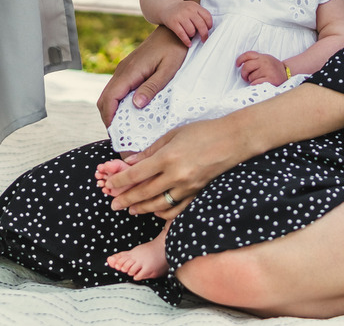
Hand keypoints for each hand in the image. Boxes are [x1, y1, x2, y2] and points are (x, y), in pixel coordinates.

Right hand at [96, 25, 187, 126]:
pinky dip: (117, 103)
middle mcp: (122, 70)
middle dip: (108, 118)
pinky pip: (117, 89)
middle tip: (120, 136)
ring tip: (124, 128)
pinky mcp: (129, 69)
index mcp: (130, 71)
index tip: (116, 134)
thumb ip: (152, 87)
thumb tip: (136, 104)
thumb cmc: (174, 48)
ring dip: (111, 111)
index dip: (109, 118)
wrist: (174, 30)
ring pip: (108, 94)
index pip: (110, 98)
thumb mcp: (168, 69)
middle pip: (104, 99)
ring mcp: (124, 69)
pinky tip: (129, 112)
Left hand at [104, 117, 249, 218]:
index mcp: (168, 157)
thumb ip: (151, 150)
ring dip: (141, 208)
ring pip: (158, 204)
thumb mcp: (173, 135)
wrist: (233, 140)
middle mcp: (176, 175)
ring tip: (130, 210)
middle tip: (114, 204)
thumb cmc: (203, 132)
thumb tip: (131, 162)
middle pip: (144, 192)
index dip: (120, 181)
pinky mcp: (197, 193)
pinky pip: (176, 209)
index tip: (110, 184)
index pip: (136, 174)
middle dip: (126, 199)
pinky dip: (163, 212)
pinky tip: (154, 210)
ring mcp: (188, 187)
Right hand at [160, 0, 212, 45]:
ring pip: (191, 31)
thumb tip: (208, 29)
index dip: (209, 25)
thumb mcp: (192, 8)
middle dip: (204, 34)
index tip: (208, 30)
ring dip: (193, 35)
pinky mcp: (173, 22)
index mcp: (195, 6)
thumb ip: (200, 15)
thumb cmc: (182, 10)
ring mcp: (180, 16)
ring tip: (191, 34)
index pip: (207, 16)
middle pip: (201, 25)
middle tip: (204, 39)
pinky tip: (188, 43)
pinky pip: (182, 34)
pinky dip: (186, 41)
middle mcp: (188, 10)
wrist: (167, 6)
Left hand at [237, 51, 287, 85]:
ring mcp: (267, 71)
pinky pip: (255, 83)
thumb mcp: (266, 59)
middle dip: (243, 74)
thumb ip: (256, 59)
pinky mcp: (270, 80)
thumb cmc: (273, 68)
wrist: (287, 74)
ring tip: (258, 79)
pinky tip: (260, 83)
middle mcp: (265, 62)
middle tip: (245, 77)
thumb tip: (242, 64)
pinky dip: (255, 85)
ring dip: (251, 80)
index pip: (248, 54)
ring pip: (251, 77)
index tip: (237, 65)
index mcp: (263, 56)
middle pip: (246, 66)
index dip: (240, 59)